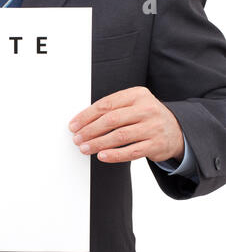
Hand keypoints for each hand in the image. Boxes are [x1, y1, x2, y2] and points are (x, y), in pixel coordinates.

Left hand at [69, 87, 183, 163]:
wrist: (177, 130)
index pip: (106, 104)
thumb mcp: (133, 105)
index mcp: (137, 95)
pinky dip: (114, 155)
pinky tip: (102, 156)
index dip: (86, 116)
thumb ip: (112, 109)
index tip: (74, 125)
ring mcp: (153, 127)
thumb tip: (82, 123)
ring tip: (85, 148)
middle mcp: (146, 109)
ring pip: (120, 136)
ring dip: (98, 143)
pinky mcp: (156, 144)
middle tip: (77, 139)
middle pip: (111, 120)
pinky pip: (131, 151)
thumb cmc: (146, 117)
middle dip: (90, 131)